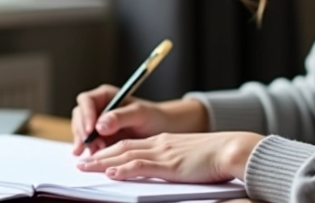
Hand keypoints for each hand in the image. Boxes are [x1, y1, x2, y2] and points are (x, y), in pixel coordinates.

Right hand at [71, 85, 207, 155]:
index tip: (89, 130)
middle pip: (79, 117)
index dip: (85, 115)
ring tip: (94, 153)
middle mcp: (99, 108)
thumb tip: (99, 125)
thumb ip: (120, 117)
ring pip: (81, 131)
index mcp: (106, 96)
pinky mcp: (100, 138)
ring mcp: (98, 124)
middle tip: (86, 146)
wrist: (162, 130)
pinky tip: (94, 157)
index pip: (86, 101)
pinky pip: (89, 144)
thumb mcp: (139, 114)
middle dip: (81, 131)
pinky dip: (90, 150)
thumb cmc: (154, 117)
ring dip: (84, 143)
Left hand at [75, 132, 262, 183]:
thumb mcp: (190, 156)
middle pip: (122, 148)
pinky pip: (141, 166)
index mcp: (165, 141)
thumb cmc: (217, 156)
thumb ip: (175, 161)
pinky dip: (123, 169)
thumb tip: (167, 171)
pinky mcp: (170, 165)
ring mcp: (164, 153)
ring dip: (102, 161)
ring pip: (126, 155)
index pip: (131, 144)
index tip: (96, 156)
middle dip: (99, 154)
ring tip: (85, 167)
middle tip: (81, 162)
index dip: (111, 150)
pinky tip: (110, 172)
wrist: (233, 149)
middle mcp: (160, 144)